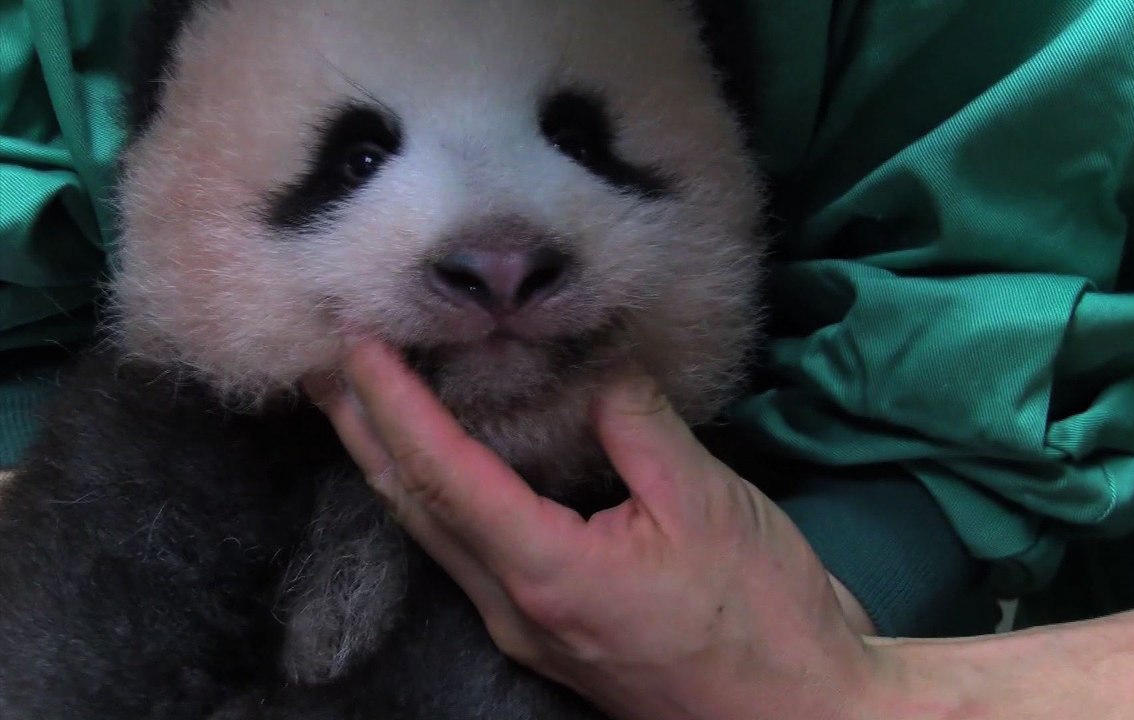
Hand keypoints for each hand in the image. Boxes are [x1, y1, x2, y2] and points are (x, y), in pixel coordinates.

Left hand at [307, 338, 876, 719]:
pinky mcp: (555, 632)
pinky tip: (449, 465)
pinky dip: (444, 497)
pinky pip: (474, 554)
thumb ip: (637, 427)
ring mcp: (531, 629)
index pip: (444, 474)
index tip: (355, 341)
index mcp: (547, 573)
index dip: (394, 404)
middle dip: (364, 433)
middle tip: (322, 366)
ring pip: (436, 536)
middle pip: (416, 509)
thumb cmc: (764, 616)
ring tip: (363, 404)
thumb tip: (594, 373)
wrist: (806, 713)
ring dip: (394, 465)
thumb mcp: (708, 504)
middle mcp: (517, 608)